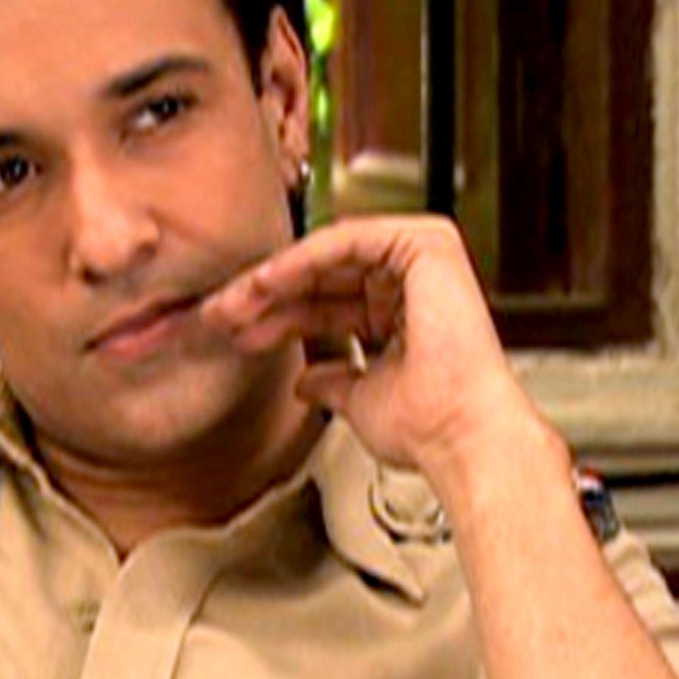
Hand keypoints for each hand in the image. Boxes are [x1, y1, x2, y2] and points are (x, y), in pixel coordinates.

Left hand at [200, 214, 562, 500]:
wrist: (459, 436)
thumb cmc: (428, 427)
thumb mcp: (360, 399)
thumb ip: (334, 381)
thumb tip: (306, 382)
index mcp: (405, 314)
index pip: (328, 303)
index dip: (279, 317)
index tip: (235, 332)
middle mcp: (416, 282)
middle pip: (323, 277)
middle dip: (266, 298)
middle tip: (219, 314)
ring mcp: (423, 258)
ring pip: (327, 257)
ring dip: (274, 280)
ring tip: (231, 304)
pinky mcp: (425, 244)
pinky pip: (345, 242)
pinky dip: (301, 261)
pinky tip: (265, 283)